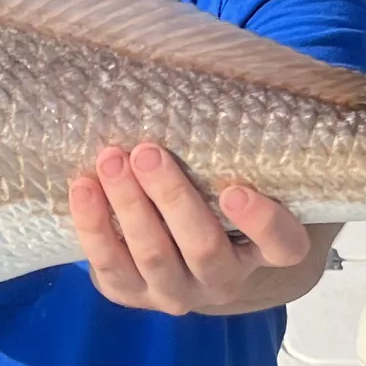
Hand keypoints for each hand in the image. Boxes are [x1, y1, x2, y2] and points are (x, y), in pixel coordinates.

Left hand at [69, 143, 318, 314]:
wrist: (170, 245)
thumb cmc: (206, 191)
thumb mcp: (227, 174)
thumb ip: (226, 147)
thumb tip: (205, 70)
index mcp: (261, 250)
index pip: (282, 246)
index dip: (263, 223)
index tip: (235, 189)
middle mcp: (223, 279)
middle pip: (204, 248)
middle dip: (171, 198)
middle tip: (147, 152)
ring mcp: (177, 292)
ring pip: (154, 257)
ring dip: (129, 206)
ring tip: (111, 160)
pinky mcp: (132, 295)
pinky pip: (110, 267)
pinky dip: (93, 227)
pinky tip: (83, 188)